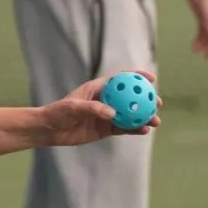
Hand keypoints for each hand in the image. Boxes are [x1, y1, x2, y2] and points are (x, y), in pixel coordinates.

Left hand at [37, 71, 161, 146]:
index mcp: (98, 87)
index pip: (120, 78)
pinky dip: (135, 129)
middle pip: (130, 97)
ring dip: (144, 116)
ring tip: (156, 121)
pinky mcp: (105, 129)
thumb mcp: (74, 107)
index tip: (151, 78)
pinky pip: (124, 128)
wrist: (50, 130)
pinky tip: (145, 131)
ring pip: (130, 114)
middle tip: (158, 102)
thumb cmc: (59, 112)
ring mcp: (106, 115)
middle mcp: (105, 100)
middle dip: (146, 98)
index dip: (136, 76)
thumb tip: (114, 113)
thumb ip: (94, 109)